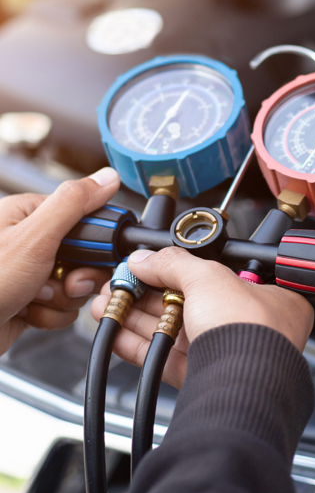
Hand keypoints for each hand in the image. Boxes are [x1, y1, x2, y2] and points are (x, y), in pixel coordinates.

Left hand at [0, 167, 120, 354]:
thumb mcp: (33, 238)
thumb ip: (73, 204)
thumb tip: (107, 178)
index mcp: (29, 214)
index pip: (85, 217)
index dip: (97, 240)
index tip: (95, 255)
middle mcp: (30, 242)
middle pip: (85, 255)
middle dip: (78, 276)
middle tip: (65, 282)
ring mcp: (31, 273)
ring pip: (76, 284)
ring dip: (60, 299)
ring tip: (34, 298)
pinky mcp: (31, 300)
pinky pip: (62, 306)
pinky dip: (50, 315)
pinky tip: (28, 312)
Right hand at [91, 247, 314, 389]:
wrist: (243, 385)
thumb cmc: (248, 330)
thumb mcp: (208, 277)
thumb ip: (172, 264)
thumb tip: (143, 259)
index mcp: (263, 296)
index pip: (214, 275)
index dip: (178, 270)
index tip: (147, 266)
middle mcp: (246, 325)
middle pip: (186, 303)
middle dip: (145, 294)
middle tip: (118, 286)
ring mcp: (222, 353)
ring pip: (171, 331)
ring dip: (134, 317)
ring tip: (104, 305)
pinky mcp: (200, 379)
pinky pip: (163, 358)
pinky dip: (136, 345)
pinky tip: (114, 333)